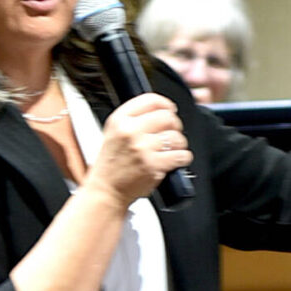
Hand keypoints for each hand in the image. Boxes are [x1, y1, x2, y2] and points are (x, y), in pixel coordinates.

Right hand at [87, 94, 191, 208]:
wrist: (106, 191)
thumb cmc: (111, 165)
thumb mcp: (114, 133)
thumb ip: (134, 119)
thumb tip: (163, 110)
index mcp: (119, 120)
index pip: (151, 100)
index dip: (166, 104)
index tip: (170, 110)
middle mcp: (130, 131)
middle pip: (168, 117)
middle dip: (175, 126)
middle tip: (171, 134)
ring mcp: (142, 149)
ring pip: (176, 137)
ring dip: (179, 144)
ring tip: (172, 150)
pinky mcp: (153, 165)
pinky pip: (181, 155)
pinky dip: (183, 158)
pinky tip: (176, 160)